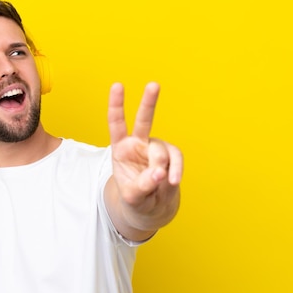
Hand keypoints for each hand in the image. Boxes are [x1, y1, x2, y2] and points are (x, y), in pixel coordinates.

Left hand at [107, 82, 182, 226]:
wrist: (152, 208)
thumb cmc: (136, 198)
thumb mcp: (132, 196)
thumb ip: (142, 185)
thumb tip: (159, 173)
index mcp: (121, 148)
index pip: (117, 123)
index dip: (117, 105)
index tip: (118, 85)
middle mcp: (139, 144)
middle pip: (144, 120)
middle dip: (149, 102)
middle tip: (153, 85)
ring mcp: (156, 149)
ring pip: (161, 150)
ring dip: (161, 166)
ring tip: (161, 181)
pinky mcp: (171, 157)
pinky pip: (176, 160)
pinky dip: (176, 170)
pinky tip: (172, 181)